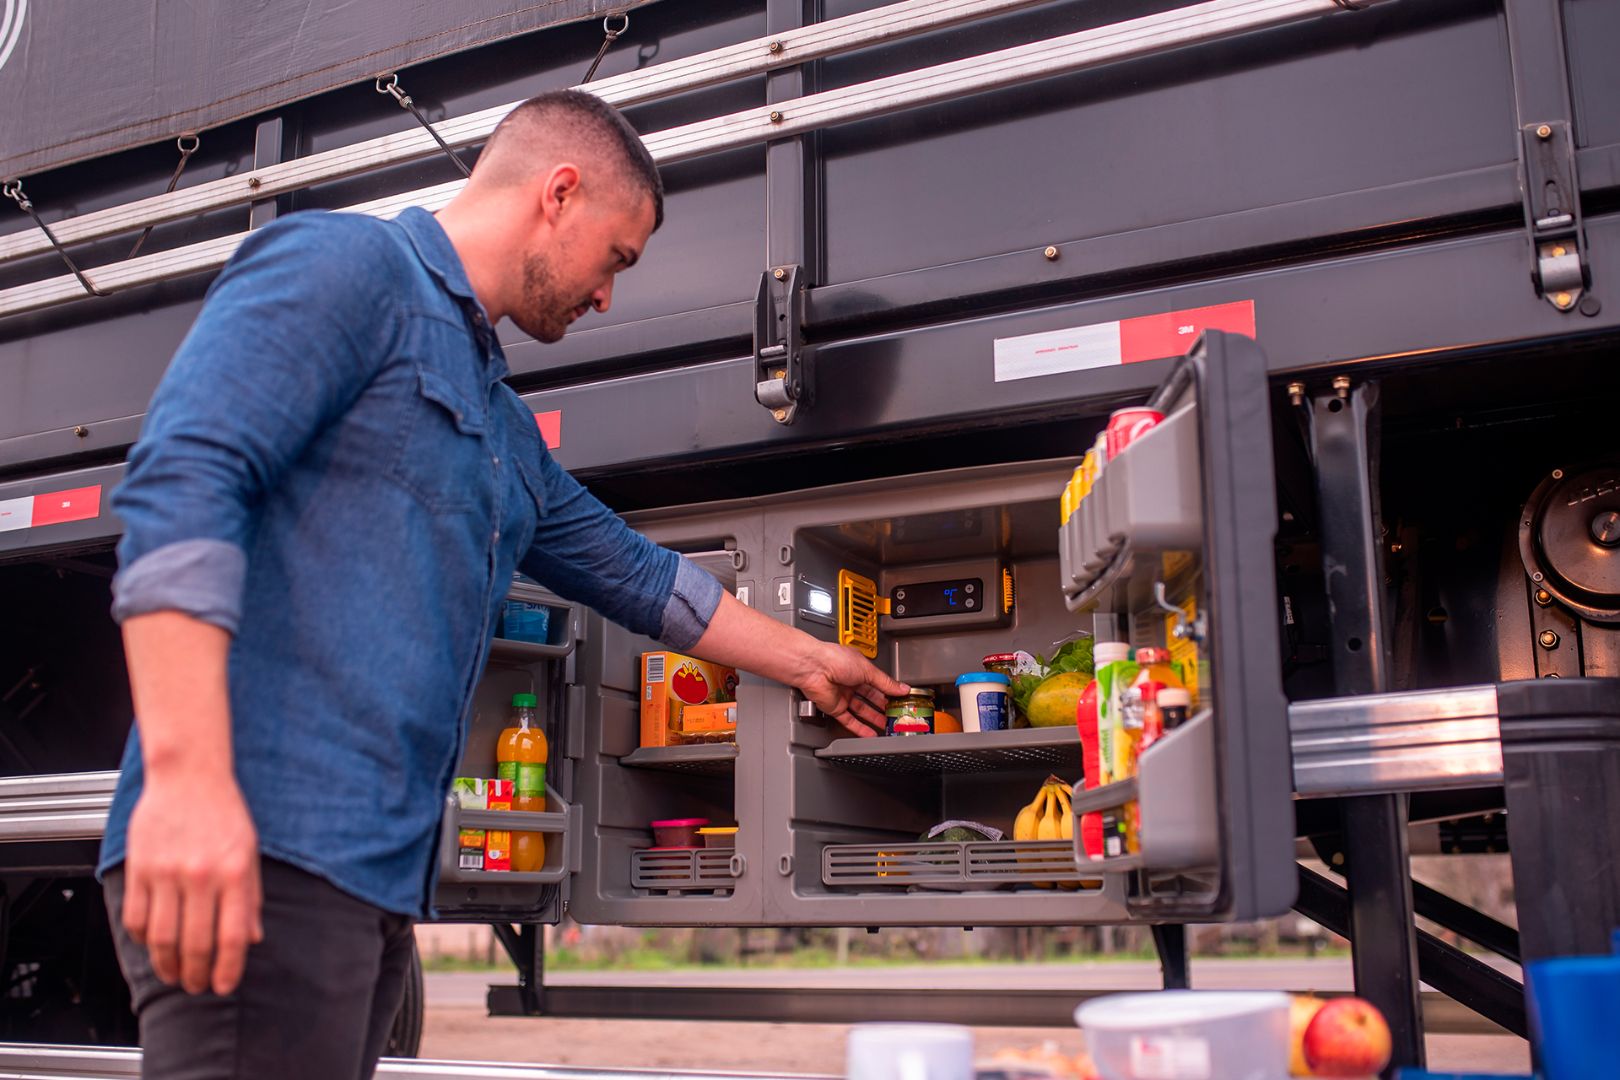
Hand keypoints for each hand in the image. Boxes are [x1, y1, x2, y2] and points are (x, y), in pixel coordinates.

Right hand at [122, 775, 262, 995]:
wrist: (189, 776)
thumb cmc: (223, 811)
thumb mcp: (249, 852)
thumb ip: (250, 897)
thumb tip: (252, 938)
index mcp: (234, 872)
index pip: (232, 936)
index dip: (228, 968)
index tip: (224, 985)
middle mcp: (200, 875)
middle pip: (195, 943)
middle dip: (196, 974)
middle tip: (197, 985)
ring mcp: (167, 873)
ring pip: (162, 937)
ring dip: (167, 964)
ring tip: (173, 974)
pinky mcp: (140, 868)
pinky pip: (136, 917)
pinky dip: (143, 939)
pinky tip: (152, 944)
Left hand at [796, 642, 909, 737]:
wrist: (813, 668)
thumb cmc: (834, 659)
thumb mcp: (868, 670)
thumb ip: (885, 682)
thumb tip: (902, 688)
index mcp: (858, 668)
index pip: (878, 683)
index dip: (890, 692)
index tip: (901, 700)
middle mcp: (850, 681)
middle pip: (870, 698)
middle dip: (883, 707)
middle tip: (896, 716)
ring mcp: (842, 695)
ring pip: (861, 711)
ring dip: (874, 719)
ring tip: (886, 727)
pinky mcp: (834, 708)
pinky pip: (849, 720)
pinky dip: (860, 728)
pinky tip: (870, 734)